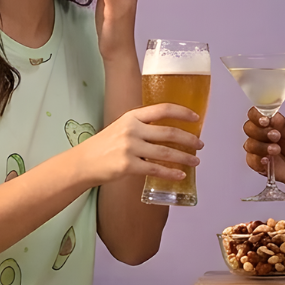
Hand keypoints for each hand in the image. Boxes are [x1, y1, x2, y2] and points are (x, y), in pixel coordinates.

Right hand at [75, 103, 201, 184]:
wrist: (84, 162)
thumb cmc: (105, 146)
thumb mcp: (121, 128)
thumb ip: (141, 127)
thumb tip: (168, 133)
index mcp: (132, 116)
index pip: (162, 109)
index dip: (182, 112)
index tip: (196, 118)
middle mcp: (132, 129)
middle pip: (169, 132)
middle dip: (189, 139)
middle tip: (200, 145)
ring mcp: (130, 147)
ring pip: (166, 152)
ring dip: (185, 157)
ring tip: (196, 161)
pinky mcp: (128, 165)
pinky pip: (156, 169)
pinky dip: (171, 173)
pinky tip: (180, 175)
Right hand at [242, 108, 284, 190]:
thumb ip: (283, 123)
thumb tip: (272, 116)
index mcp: (270, 123)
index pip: (255, 114)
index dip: (257, 115)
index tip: (265, 120)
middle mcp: (262, 135)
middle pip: (248, 128)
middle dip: (261, 131)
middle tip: (276, 136)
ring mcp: (258, 149)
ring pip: (249, 144)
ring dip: (262, 146)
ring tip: (277, 149)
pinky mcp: (258, 164)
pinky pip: (251, 160)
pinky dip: (258, 159)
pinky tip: (268, 159)